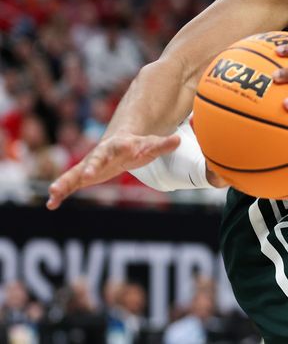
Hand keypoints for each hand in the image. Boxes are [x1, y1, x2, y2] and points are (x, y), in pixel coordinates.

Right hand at [47, 132, 179, 209]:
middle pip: (91, 161)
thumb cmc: (138, 145)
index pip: (109, 153)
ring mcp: (90, 165)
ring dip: (64, 183)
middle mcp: (100, 155)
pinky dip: (62, 193)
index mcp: (116, 147)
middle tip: (81, 176)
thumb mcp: (151, 145)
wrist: (120, 142)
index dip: (101, 161)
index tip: (92, 172)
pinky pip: (71, 185)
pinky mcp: (84, 176)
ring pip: (75, 174)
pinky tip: (52, 204)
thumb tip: (177, 141)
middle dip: (86, 169)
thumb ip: (162, 144)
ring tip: (53, 193)